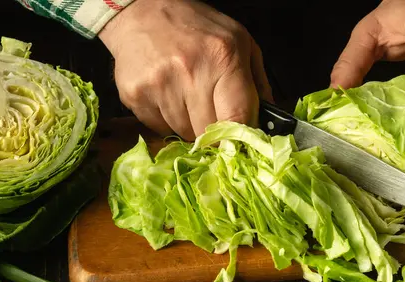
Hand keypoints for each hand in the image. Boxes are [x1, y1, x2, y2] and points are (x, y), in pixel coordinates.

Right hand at [99, 0, 272, 140]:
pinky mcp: (135, 95)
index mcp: (223, 58)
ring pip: (184, 134)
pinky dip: (166, 120)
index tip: (239, 145)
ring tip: (185, 95)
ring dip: (189, 124)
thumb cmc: (196, 26)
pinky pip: (159, 128)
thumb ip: (258, 82)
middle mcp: (191, 72)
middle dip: (214, 131)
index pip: (237, 119)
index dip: (239, 139)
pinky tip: (166, 95)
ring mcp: (160, 85)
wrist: (140, 9)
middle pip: (209, 133)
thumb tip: (269, 122)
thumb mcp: (239, 40)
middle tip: (211, 112)